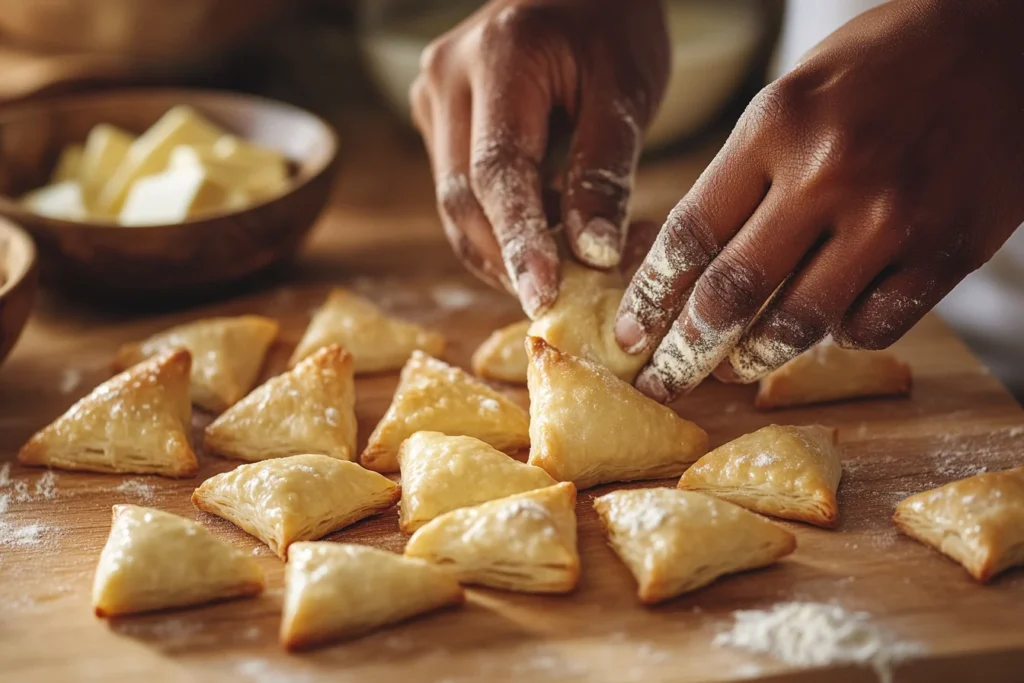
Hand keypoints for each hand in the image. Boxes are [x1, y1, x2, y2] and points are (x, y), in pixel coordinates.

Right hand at [410, 0, 668, 316]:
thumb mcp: (626, 91)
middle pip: (464, 200)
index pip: (497, 173)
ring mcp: (433, 100)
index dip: (519, 243)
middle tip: (568, 300)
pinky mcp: (436, 120)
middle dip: (511, 261)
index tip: (544, 299)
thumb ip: (605, 172)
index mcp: (498, 58)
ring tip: (570, 269)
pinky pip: (463, 193)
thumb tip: (592, 255)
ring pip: (457, 207)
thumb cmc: (612, 26)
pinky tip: (549, 235)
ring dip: (507, 251)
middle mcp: (446, 79)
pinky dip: (503, 227)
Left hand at [615, 0, 1023, 401]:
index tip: (628, 336)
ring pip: (799, 322)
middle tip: (660, 384)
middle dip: (684, 352)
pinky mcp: (948, 251)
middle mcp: (829, 174)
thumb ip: (744, 174)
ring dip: (753, 357)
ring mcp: (893, 217)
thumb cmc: (881, 65)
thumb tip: (693, 264)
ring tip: (729, 368)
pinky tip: (821, 329)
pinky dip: (835, 337)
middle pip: (732, 292)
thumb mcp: (792, 95)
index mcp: (776, 125)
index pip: (690, 235)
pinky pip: (871, 326)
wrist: (1003, 42)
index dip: (650, 297)